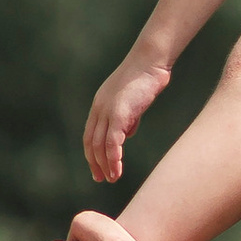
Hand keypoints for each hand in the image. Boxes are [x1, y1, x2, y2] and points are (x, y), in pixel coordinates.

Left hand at [83, 52, 170, 185]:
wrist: (150, 62)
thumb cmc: (146, 78)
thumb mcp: (133, 101)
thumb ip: (128, 118)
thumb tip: (126, 134)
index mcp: (99, 105)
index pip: (90, 135)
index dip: (92, 153)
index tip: (98, 168)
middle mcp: (99, 109)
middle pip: (91, 142)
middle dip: (95, 163)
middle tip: (102, 178)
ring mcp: (107, 111)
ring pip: (101, 145)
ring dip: (105, 165)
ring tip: (112, 178)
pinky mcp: (119, 114)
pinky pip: (113, 142)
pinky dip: (114, 158)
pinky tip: (117, 169)